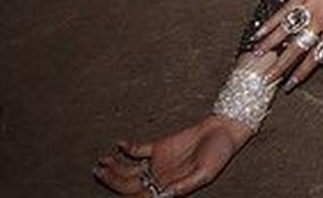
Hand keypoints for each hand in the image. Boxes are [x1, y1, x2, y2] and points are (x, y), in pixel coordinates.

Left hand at [93, 116, 250, 196]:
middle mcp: (160, 179)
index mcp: (169, 188)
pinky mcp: (158, 147)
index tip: (116, 191)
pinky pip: (138, 150)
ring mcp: (158, 163)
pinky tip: (120, 144)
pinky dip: (127, 148)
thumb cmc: (219, 154)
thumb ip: (184, 185)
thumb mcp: (205, 173)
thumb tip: (164, 194)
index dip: (126, 195)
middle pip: (129, 184)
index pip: (142, 197)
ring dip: (115, 166)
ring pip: (130, 169)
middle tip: (98, 171)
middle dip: (112, 180)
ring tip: (102, 161)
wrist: (224, 131)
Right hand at [249, 0, 322, 88]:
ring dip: (270, 46)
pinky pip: (283, 12)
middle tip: (268, 78)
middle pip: (296, 50)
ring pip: (286, 32)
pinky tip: (259, 31)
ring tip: (257, 57)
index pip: (314, 58)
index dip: (301, 73)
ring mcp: (310, 9)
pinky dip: (270, 23)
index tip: (289, 84)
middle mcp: (320, 23)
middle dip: (281, 66)